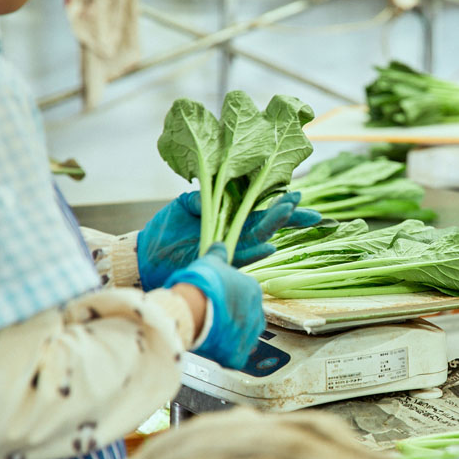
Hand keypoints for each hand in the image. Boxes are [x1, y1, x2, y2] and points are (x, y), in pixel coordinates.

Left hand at [139, 192, 321, 288]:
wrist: (146, 255)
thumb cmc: (165, 230)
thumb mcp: (184, 205)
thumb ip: (202, 197)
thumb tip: (213, 194)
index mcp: (230, 217)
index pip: (262, 210)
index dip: (282, 205)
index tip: (299, 195)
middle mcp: (235, 234)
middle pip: (269, 226)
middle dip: (290, 218)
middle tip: (312, 213)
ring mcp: (229, 250)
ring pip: (258, 239)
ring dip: (275, 229)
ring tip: (290, 214)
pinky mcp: (219, 264)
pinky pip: (241, 258)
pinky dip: (255, 253)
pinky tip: (270, 246)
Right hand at [165, 243, 264, 369]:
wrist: (192, 307)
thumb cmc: (202, 283)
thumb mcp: (210, 261)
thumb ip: (219, 254)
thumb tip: (221, 244)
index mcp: (253, 290)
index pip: (245, 296)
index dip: (229, 299)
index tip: (217, 301)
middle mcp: (257, 313)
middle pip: (246, 316)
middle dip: (232, 318)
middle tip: (213, 318)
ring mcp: (249, 335)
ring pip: (242, 336)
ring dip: (230, 335)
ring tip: (212, 332)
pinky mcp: (238, 354)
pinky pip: (234, 355)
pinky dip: (225, 353)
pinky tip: (213, 348)